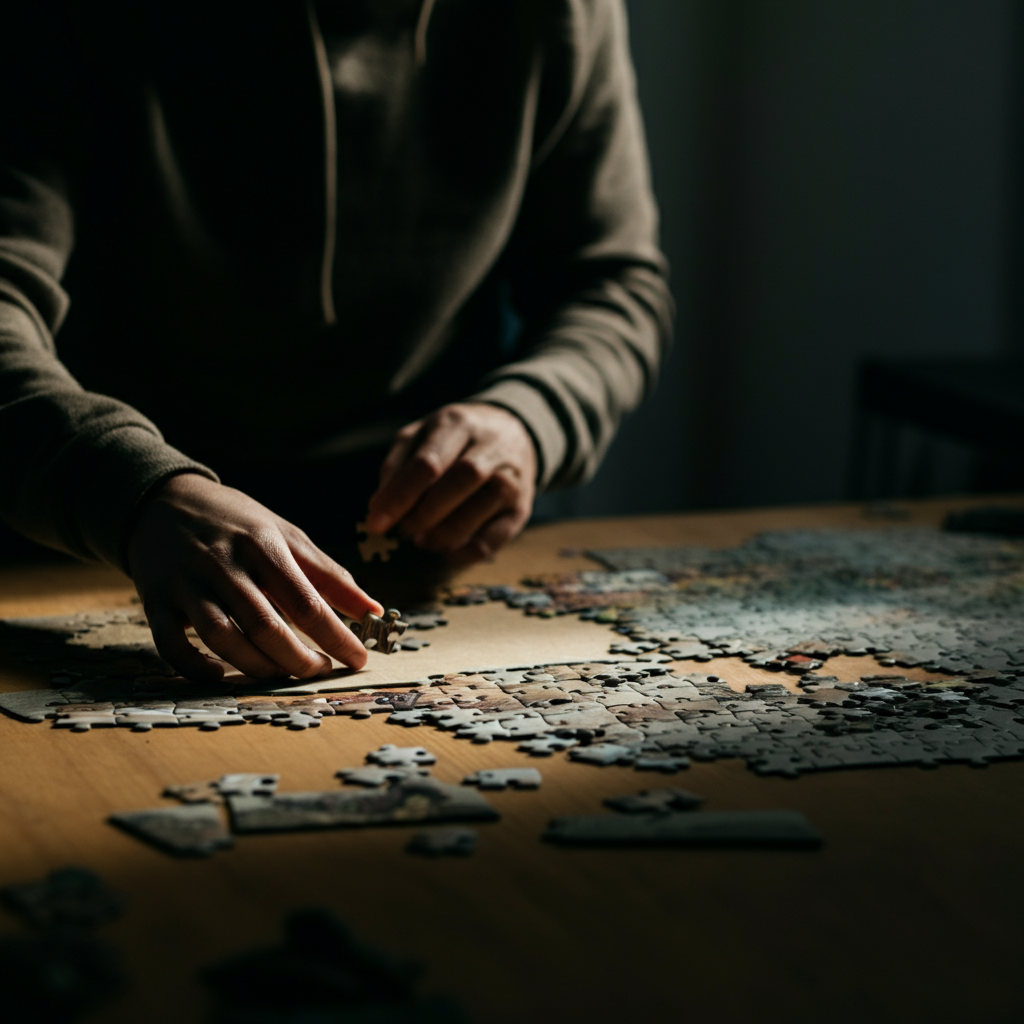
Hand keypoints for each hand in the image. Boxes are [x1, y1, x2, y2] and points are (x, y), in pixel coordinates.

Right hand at [127, 473, 382, 682]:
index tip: (358, 660)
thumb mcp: (287, 536)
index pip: (306, 601)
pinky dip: (195, 668)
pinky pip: (171, 644)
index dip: (335, 636)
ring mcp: (186, 583)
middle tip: (319, 672)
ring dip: (256, 666)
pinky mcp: (155, 600)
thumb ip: (330, 575)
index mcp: (262, 544)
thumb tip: (374, 611)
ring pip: (222, 638)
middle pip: (265, 626)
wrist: (162, 500)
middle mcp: (224, 564)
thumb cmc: (237, 523)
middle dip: (298, 660)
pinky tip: (221, 674)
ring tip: (281, 673)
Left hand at [366, 403, 536, 565]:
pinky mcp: (521, 508)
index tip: (377, 523)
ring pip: (478, 510)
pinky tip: (448, 553)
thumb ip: (396, 467)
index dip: (399, 496)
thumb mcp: (421, 437)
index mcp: (458, 424)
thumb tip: (378, 508)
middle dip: (423, 514)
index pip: (427, 463)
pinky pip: (496, 537)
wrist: (513, 434)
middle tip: (403, 531)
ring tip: (421, 540)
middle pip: (458, 482)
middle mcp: (491, 447)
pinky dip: (468, 552)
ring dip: (443, 534)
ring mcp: (511, 478)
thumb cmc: (455, 440)